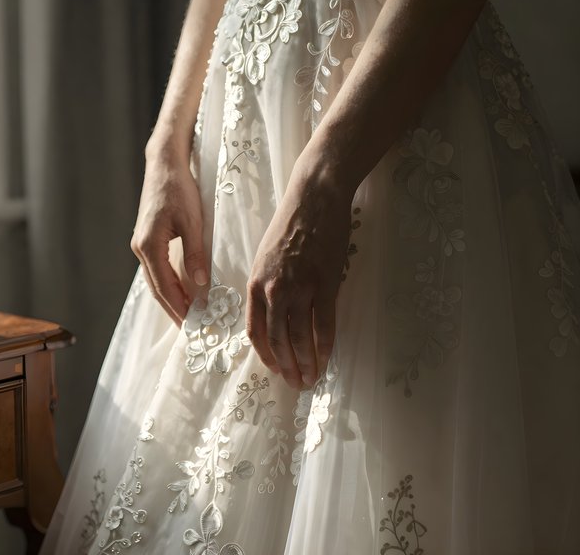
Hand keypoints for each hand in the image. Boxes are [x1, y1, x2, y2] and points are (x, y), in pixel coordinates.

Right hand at [131, 146, 208, 325]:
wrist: (163, 164)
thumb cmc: (178, 188)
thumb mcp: (192, 221)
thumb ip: (195, 253)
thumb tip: (200, 284)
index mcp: (148, 246)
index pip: (164, 287)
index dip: (178, 308)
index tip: (192, 326)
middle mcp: (140, 248)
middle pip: (157, 288)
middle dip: (173, 309)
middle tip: (191, 329)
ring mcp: (141, 244)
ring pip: (155, 280)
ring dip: (171, 298)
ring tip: (188, 315)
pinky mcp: (147, 240)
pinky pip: (157, 269)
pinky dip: (169, 283)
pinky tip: (183, 291)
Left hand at [246, 165, 352, 388]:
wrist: (314, 198)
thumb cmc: (289, 223)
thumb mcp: (265, 255)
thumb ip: (266, 284)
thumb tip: (272, 312)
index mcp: (255, 283)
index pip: (255, 329)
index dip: (265, 354)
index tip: (274, 369)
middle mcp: (273, 290)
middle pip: (277, 339)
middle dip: (286, 366)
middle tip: (296, 384)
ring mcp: (300, 288)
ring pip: (300, 337)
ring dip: (305, 362)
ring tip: (311, 378)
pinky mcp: (325, 284)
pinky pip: (325, 323)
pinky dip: (325, 345)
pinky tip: (327, 359)